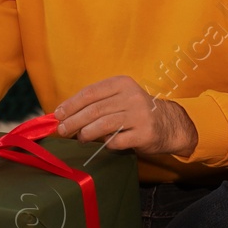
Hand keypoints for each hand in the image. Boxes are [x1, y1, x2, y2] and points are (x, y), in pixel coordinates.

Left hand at [53, 76, 198, 156]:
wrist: (168, 124)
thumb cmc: (134, 111)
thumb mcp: (118, 98)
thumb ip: (95, 103)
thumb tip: (63, 114)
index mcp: (121, 84)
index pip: (90, 93)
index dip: (71, 104)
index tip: (58, 114)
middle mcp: (131, 97)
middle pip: (94, 110)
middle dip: (74, 121)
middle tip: (62, 130)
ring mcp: (139, 115)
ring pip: (103, 125)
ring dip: (86, 133)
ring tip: (80, 138)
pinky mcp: (144, 134)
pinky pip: (116, 141)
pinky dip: (106, 143)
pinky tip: (104, 143)